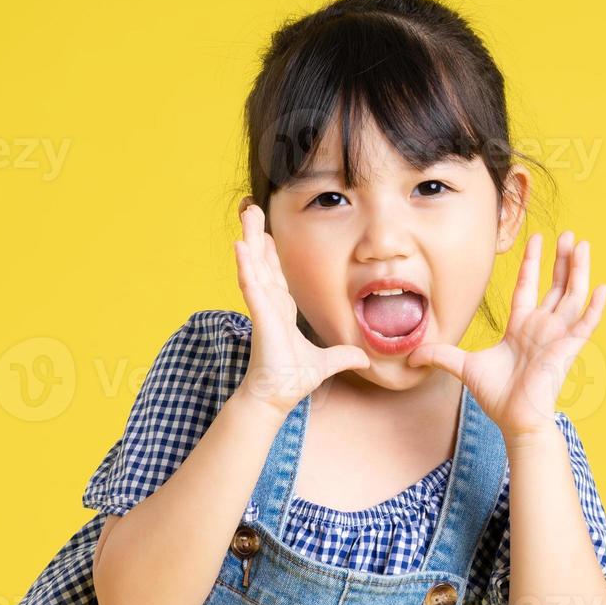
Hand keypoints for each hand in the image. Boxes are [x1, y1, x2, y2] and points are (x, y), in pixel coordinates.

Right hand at [233, 203, 370, 414]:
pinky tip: (241, 245)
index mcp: (281, 310)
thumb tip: (364, 358)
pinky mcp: (260, 316)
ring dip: (251, 238)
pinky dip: (246, 265)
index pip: (275, 273)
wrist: (276, 396)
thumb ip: (343, 356)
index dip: (271, 252)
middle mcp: (270, 303)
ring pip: (255, 264)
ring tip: (248, 213)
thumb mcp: (325, 363)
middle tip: (252, 207)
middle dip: (258, 234)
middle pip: (262, 260)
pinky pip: (252, 285)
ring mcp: (263, 307)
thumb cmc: (292, 379)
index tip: (269, 231)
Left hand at [407, 230, 605, 439]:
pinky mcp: (568, 349)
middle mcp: (542, 327)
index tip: (536, 239)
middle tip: (569, 234)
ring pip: (573, 295)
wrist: (515, 419)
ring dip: (579, 270)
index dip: (531, 263)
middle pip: (556, 285)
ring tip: (583, 244)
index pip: (528, 286)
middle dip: (562, 259)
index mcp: (521, 327)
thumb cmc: (496, 395)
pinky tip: (604, 287)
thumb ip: (440, 355)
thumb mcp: (463, 367)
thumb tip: (410, 354)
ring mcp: (557, 336)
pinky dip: (596, 307)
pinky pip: (586, 324)